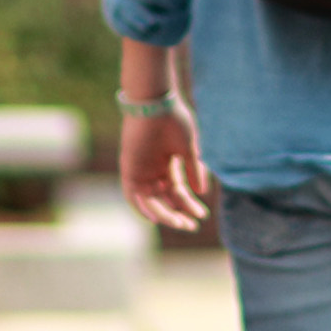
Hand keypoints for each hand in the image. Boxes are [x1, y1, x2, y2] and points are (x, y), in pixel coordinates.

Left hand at [121, 99, 211, 234]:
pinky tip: (156, 218)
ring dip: (163, 214)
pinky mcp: (129, 168)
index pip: (178, 192)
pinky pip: (132, 194)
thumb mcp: (188, 149)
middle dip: (177, 214)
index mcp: (168, 164)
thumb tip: (202, 192)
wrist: (155, 103)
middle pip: (164, 200)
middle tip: (189, 226)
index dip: (189, 205)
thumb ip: (194, 170)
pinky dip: (142, 207)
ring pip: (150, 201)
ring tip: (178, 223)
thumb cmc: (174, 120)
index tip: (202, 215)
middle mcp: (153, 170)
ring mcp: (141, 170)